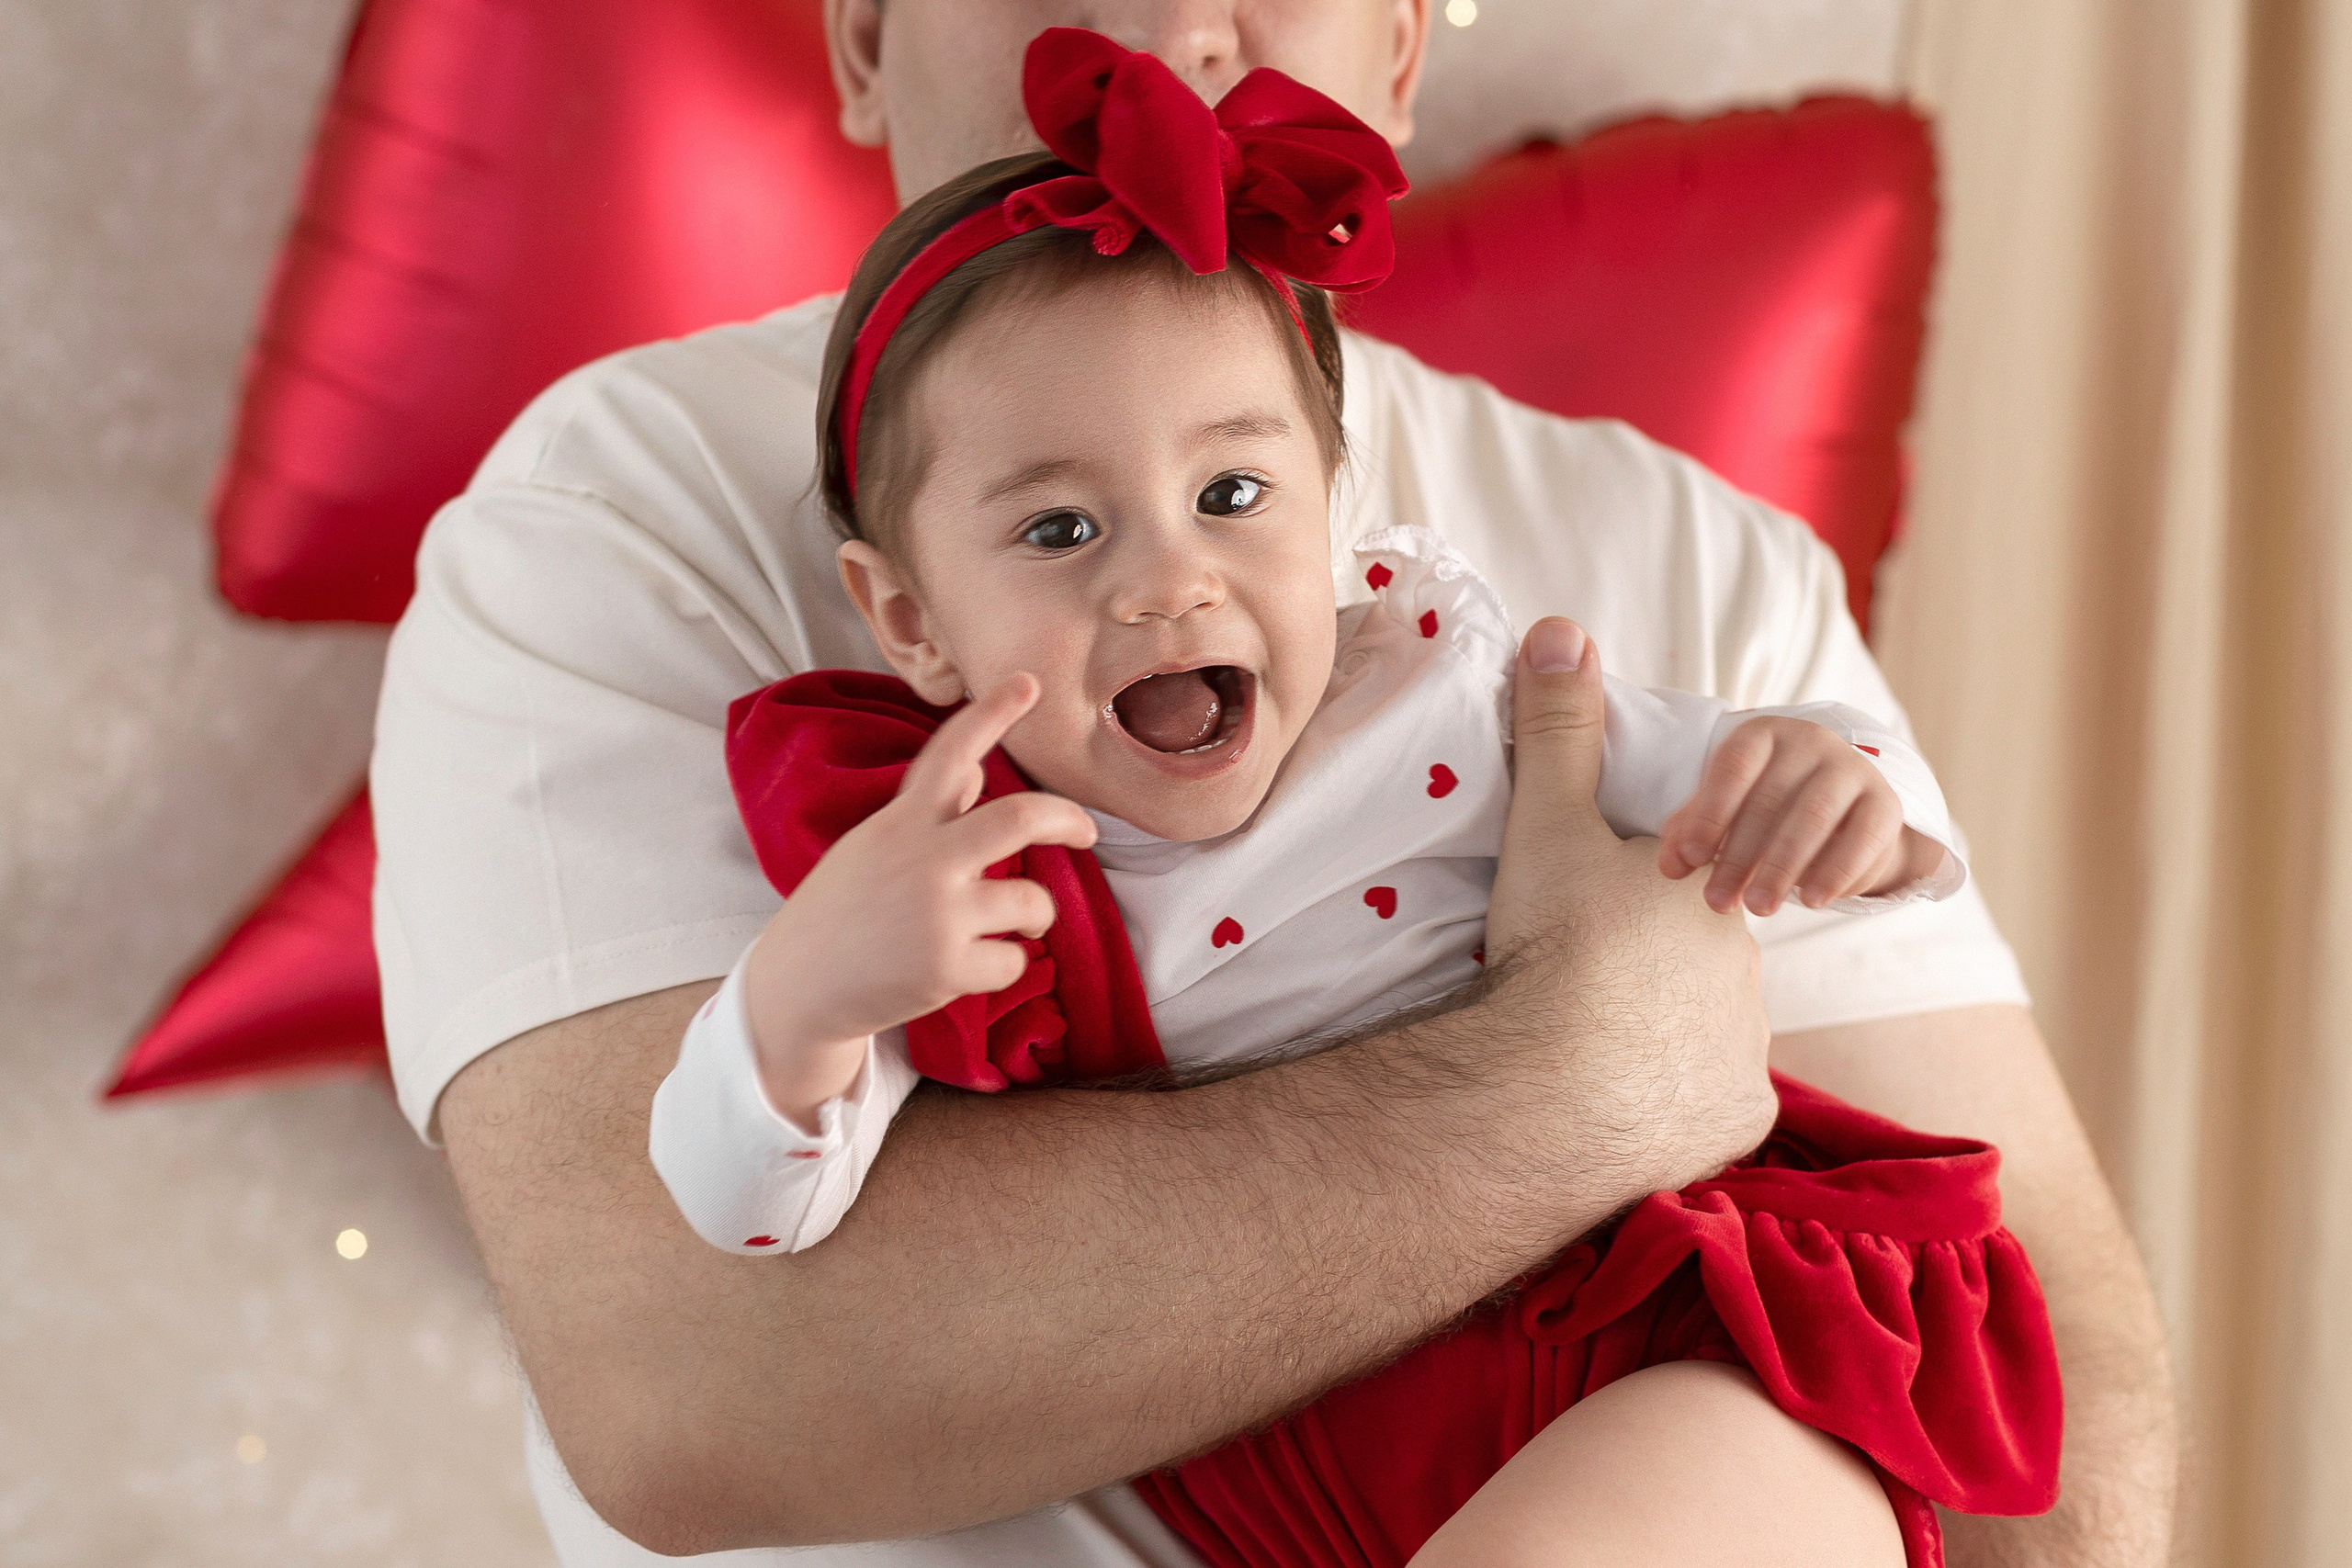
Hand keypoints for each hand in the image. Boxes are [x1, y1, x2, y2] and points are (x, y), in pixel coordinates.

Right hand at [740, 674, 1098, 1123]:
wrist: (800, 987)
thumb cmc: (844, 911)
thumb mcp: (875, 845)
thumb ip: (929, 813)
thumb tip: (975, 770)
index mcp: (903, 823)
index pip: (951, 753)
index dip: (992, 713)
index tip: (1029, 682)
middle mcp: (924, 860)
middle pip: (1021, 819)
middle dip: (1069, 820)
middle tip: (1087, 831)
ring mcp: (937, 914)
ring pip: (1033, 901)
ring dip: (1038, 914)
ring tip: (1022, 922)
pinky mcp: (947, 968)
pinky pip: (1015, 961)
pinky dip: (1007, 964)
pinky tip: (975, 966)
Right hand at [1488, 618, 1776, 1195]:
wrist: (1555, 1077)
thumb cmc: (1557, 943)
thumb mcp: (1548, 823)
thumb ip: (1559, 730)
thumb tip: (1560, 628)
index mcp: (1711, 900)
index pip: (1686, 895)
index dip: (1636, 908)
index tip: (1590, 931)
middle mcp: (1748, 972)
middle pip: (1696, 969)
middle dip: (1650, 979)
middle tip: (1578, 991)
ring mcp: (1745, 1050)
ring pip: (1702, 1041)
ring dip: (1659, 1044)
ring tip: (1588, 1050)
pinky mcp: (1732, 1118)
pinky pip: (1704, 1109)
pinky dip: (1668, 1107)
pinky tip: (1618, 1105)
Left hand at [1657, 716, 1939, 914]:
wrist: (1840, 814)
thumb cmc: (1765, 808)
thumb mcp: (1725, 811)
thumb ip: (1693, 832)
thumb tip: (1671, 867)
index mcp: (1763, 734)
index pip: (1732, 768)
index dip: (1708, 815)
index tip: (1688, 861)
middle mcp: (1810, 741)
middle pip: (1770, 799)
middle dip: (1739, 857)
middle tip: (1716, 902)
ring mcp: (1851, 769)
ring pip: (1814, 818)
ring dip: (1782, 868)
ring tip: (1758, 907)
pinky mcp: (1884, 804)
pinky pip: (1862, 838)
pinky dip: (1836, 872)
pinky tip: (1812, 900)